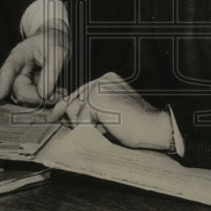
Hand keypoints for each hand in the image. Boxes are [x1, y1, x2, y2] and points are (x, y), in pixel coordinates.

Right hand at [0, 21, 69, 104]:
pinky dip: (47, 99)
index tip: (0, 96)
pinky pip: (35, 99)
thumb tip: (44, 95)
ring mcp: (24, 80)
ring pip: (27, 98)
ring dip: (43, 100)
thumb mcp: (58, 51)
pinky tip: (58, 94)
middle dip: (36, 97)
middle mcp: (18, 70)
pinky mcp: (32, 88)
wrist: (59, 39)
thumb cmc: (55, 41)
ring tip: (60, 93)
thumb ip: (52, 71)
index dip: (3, 83)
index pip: (8, 69)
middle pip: (19, 90)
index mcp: (19, 55)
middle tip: (57, 96)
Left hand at [47, 72, 171, 150]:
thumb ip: (91, 110)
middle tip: (87, 130)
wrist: (155, 127)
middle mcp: (102, 79)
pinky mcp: (98, 99)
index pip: (80, 92)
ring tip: (106, 129)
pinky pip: (82, 121)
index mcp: (107, 80)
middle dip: (74, 118)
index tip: (55, 115)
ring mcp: (100, 87)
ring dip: (85, 126)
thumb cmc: (136, 125)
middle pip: (73, 101)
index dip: (67, 106)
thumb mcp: (110, 114)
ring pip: (76, 112)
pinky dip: (90, 130)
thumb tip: (66, 114)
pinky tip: (107, 130)